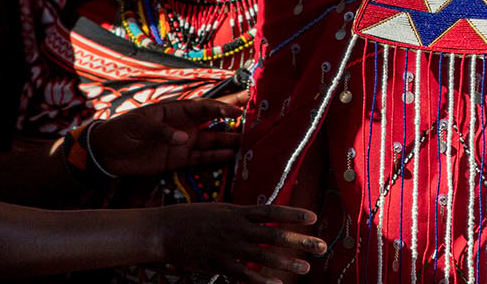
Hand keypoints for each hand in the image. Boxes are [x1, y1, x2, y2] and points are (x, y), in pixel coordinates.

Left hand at [87, 97, 242, 177]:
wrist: (106, 153)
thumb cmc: (122, 130)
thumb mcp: (139, 124)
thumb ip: (162, 130)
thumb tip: (185, 139)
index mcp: (176, 110)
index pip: (204, 107)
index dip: (221, 108)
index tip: (238, 110)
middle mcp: (185, 126)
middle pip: (214, 121)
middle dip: (234, 119)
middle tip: (256, 118)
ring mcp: (184, 143)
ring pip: (212, 141)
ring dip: (229, 141)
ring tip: (250, 142)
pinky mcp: (178, 161)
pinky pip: (202, 159)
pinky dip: (217, 158)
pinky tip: (232, 156)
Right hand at [159, 203, 324, 283]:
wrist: (165, 230)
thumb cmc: (193, 218)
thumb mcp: (220, 210)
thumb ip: (241, 216)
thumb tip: (260, 219)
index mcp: (238, 212)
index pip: (272, 211)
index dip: (293, 214)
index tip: (313, 217)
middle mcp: (237, 227)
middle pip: (275, 234)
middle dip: (301, 241)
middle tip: (321, 246)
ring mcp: (228, 246)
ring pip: (264, 256)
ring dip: (287, 263)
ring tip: (305, 268)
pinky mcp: (218, 264)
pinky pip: (243, 275)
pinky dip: (260, 281)